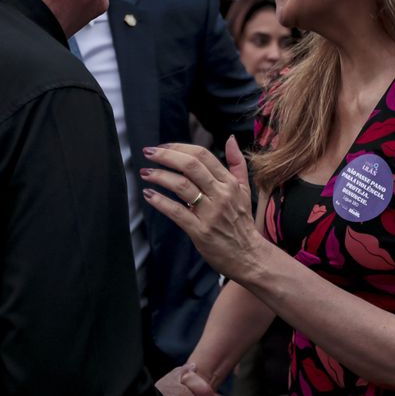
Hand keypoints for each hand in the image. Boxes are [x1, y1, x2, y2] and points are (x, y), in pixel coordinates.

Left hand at [140, 137, 265, 281]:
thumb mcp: (244, 190)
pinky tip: (149, 194)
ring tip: (146, 173)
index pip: (203, 156)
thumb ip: (237, 163)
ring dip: (159, 176)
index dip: (179, 147)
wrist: (248, 256)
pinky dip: (160, 201)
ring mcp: (210, 213)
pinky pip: (176, 211)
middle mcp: (221, 194)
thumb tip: (231, 139)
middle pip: (190, 166)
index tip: (163, 146)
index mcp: (229, 183)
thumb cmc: (242, 222)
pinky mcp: (200, 230)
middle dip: (165, 156)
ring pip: (181, 186)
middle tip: (148, 153)